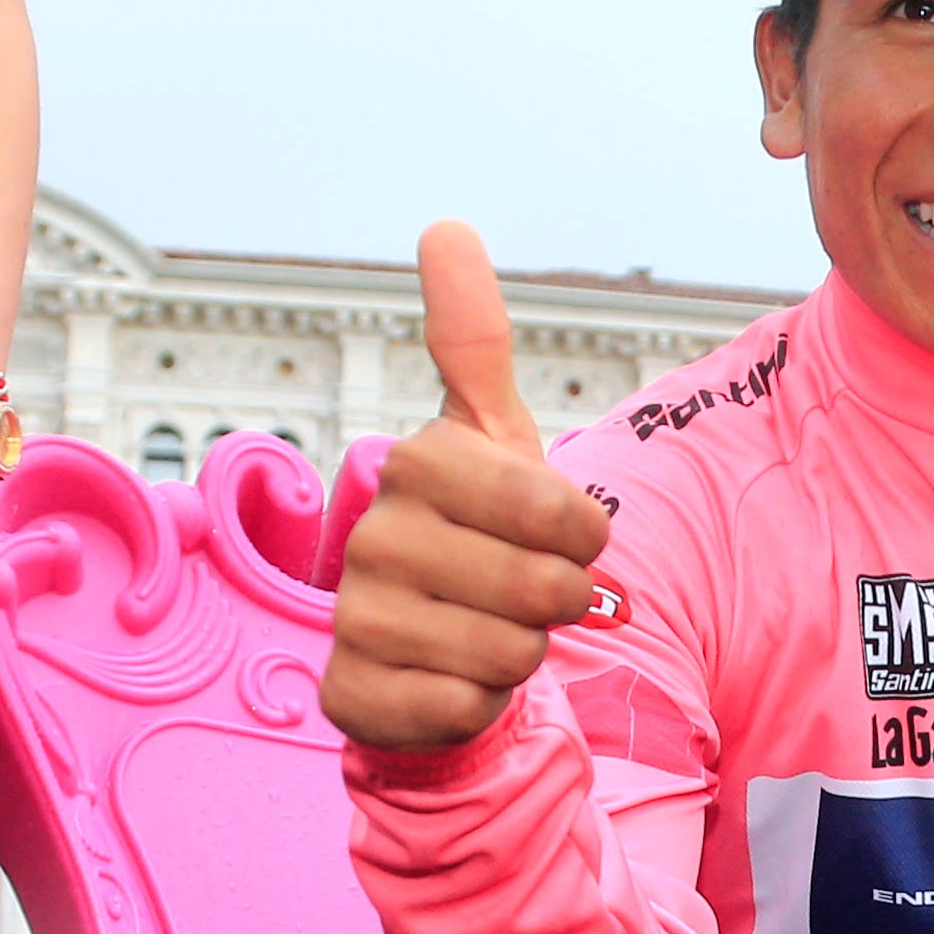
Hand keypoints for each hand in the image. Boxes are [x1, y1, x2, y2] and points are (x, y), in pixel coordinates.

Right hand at [322, 225, 612, 753]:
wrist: (426, 651)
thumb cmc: (479, 540)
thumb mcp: (491, 441)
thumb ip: (473, 344)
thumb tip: (445, 225)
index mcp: (420, 463)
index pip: (562, 513)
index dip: (584, 541)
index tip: (558, 537)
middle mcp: (372, 534)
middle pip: (543, 591)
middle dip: (558, 606)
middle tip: (523, 597)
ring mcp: (354, 615)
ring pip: (510, 655)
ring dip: (520, 657)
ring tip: (483, 634)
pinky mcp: (348, 694)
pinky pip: (461, 707)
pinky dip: (477, 705)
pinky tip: (449, 682)